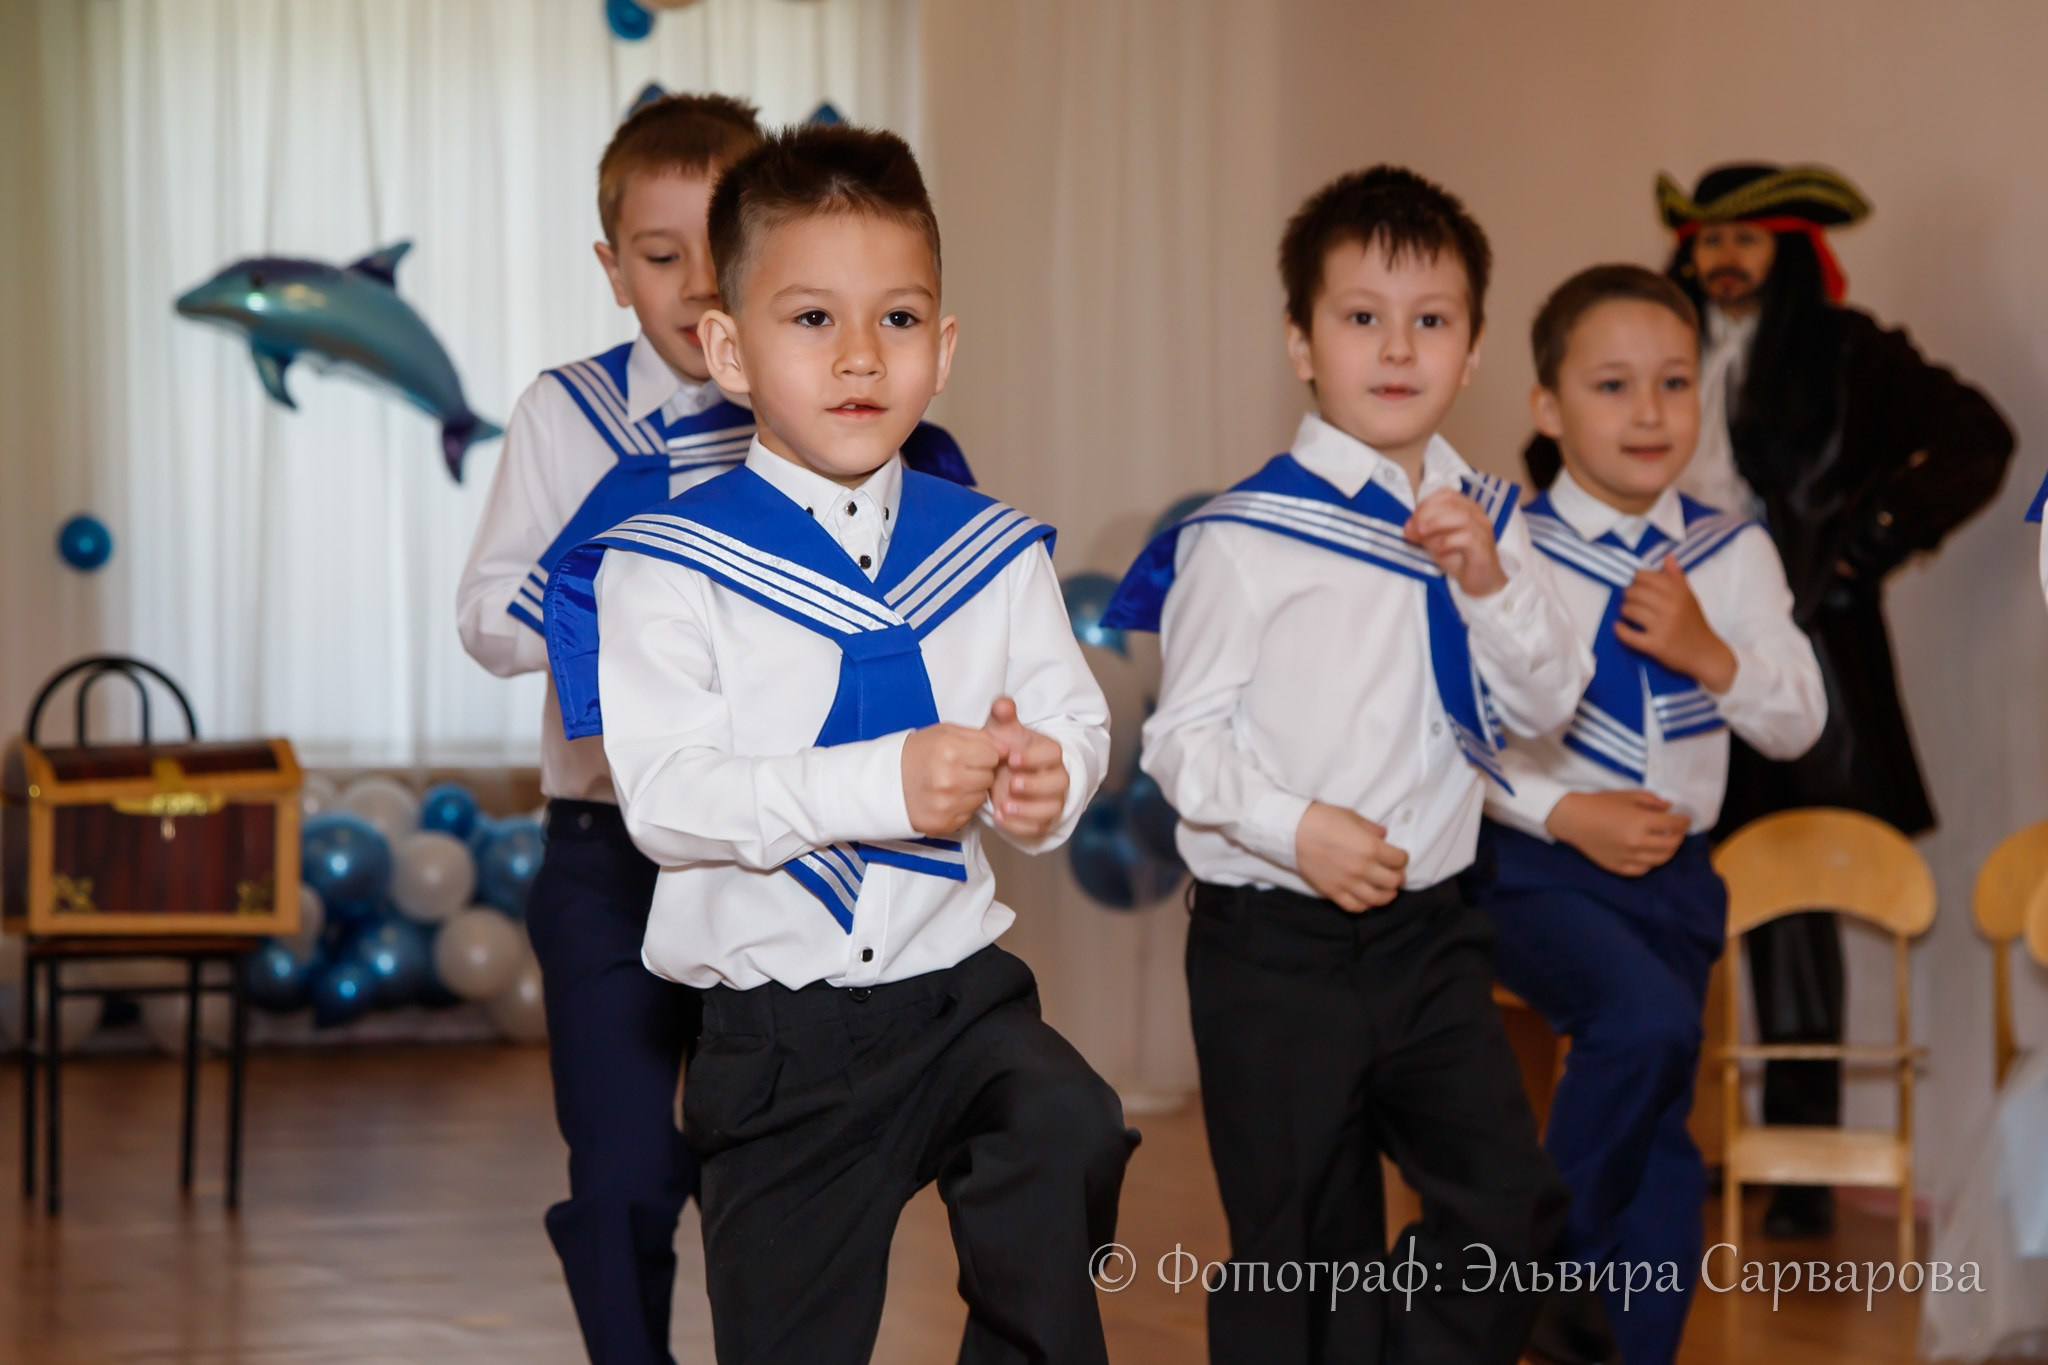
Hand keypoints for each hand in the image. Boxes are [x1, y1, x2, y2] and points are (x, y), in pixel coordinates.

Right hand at [902, 723, 1001, 835]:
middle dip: (978, 772)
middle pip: (989, 777)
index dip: (984, 753)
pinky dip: (961, 807)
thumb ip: (978, 736)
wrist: (884, 781)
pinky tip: (945, 798)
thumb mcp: (944, 732)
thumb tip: (1008, 749)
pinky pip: (969, 814)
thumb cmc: (917, 753)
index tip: (970, 754)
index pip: (993, 754)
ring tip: (950, 783)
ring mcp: (947, 804)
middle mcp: (950, 779)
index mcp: (950, 750)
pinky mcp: (944, 823)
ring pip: (981, 797)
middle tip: (958, 769)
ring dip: (971, 791)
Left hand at [982, 696, 1068, 840]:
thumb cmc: (1007, 749)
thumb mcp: (1003, 731)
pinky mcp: (1041, 819)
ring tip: (1003, 805)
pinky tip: (999, 817)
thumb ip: (1003, 716)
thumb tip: (1002, 704)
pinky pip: (1038, 827)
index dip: (1034, 757)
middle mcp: (1056, 776)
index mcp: (1049, 752)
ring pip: (1051, 808)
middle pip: (1059, 783)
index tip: (1012, 758)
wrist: (1004, 774)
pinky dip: (1020, 825)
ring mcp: (1051, 799)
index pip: (1052, 753)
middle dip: (1036, 785)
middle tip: (1012, 784)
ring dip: (1028, 809)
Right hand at [1294, 801, 1408, 911]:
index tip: (1398, 856)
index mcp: (1371, 847)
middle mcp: (1363, 868)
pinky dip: (1365, 905)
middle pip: (1393, 882)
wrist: (1294, 831)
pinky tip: (1366, 897)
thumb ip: (1372, 829)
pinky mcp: (1333, 892)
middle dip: (1398, 877)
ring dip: (1386, 895)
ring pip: (1378, 899)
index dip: (1402, 858)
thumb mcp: (1353, 817)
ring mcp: (1348, 883)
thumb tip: (1384, 836)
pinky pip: (1355, 907)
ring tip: (1386, 889)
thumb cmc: (1324, 819)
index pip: (1400, 860)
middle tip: (1394, 873)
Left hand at [1405, 489, 1506, 596]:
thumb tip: (1409, 526)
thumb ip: (1424, 532)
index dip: (1426, 503)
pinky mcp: (1483, 547)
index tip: (1412, 520)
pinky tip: (1438, 551)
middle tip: (1414, 529)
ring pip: (1462, 516)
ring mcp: (1482, 530)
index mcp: (1466, 508)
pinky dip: (1448, 541)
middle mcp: (1477, 515)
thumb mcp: (1437, 542)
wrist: (1482, 582)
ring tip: (1421, 535)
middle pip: (1452, 502)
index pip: (1446, 494)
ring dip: (1436, 523)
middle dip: (1428, 513)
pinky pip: (1467, 537)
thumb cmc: (1460, 559)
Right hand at [1545, 789, 1689, 876]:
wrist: (1573, 819)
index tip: (1684, 819)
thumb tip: (1669, 807)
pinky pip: (1642, 870)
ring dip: (1668, 851)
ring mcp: (1629, 857)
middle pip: (1671, 845)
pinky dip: (1650, 862)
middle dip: (1678, 837)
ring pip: (1660, 860)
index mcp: (1641, 822)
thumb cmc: (1600, 803)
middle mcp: (1638, 842)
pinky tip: (1648, 854)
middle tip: (1676, 831)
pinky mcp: (1618, 867)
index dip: (1683, 822)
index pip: (1674, 825)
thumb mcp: (1628, 795)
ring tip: (1665, 843)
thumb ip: (1651, 801)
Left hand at [1615, 556, 1737, 692]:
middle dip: (1628, 595)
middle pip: (1634, 592)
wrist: (1705, 653)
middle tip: (1631, 601)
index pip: (1645, 577)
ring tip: (1628, 614)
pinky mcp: (1655, 645)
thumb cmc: (1694, 623)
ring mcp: (1662, 627)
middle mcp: (1671, 607)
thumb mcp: (1689, 597)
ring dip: (1624, 611)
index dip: (1636, 580)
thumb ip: (1677, 578)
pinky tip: (1620, 626)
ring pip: (1629, 610)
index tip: (1638, 586)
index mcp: (1679, 593)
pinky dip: (1620, 630)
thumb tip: (1668, 556)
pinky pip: (1628, 635)